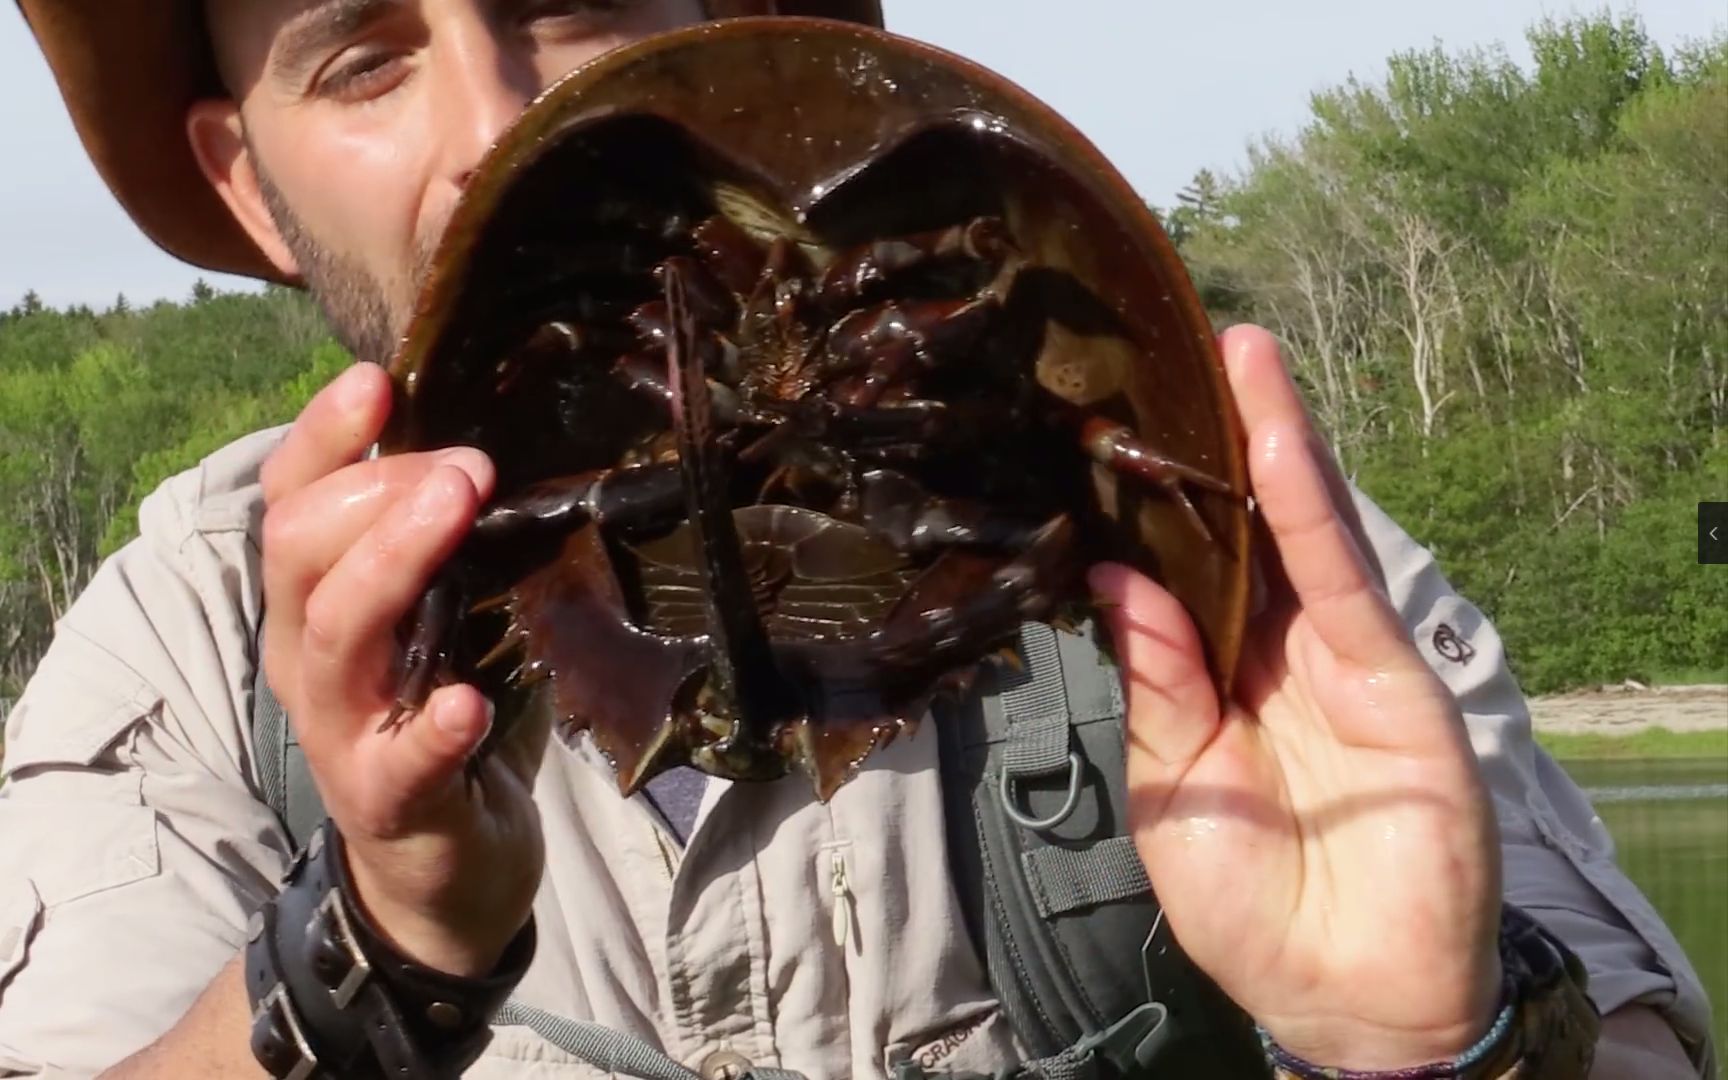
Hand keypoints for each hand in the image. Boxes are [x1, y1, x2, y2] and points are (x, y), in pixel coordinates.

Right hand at [259, 363, 548, 976]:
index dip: (323, 437)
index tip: (378, 381)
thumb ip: (468, 546)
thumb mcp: (453, 616)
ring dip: (395, 564)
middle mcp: (309, 654)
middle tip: (467, 464)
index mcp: (318, 597)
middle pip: (299, 549)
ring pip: (333, 635)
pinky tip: (470, 702)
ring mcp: (339, 729)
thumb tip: (537, 447)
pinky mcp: (385, 799)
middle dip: (378, 491)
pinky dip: (433, 729)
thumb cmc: (453, 714)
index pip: (291, 499)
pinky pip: (398, 762)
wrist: (450, 864)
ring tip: (457, 509)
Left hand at [1095, 326, 1502, 1069]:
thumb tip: (1114, 578)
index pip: (1181, 569)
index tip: (1107, 426)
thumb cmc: (1247, 902)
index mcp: (1211, 678)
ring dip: (1268, 439)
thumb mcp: (1173, 786)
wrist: (1343, 993)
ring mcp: (1335, 659)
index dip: (1154, 500)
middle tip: (1172, 348)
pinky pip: (1342, 580)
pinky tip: (1278, 442)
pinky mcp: (1390, 677)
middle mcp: (1273, 654)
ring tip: (1236, 351)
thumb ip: (1156, 682)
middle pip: (1241, 529)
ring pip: (1298, 531)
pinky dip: (1312, 509)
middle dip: (1212, 442)